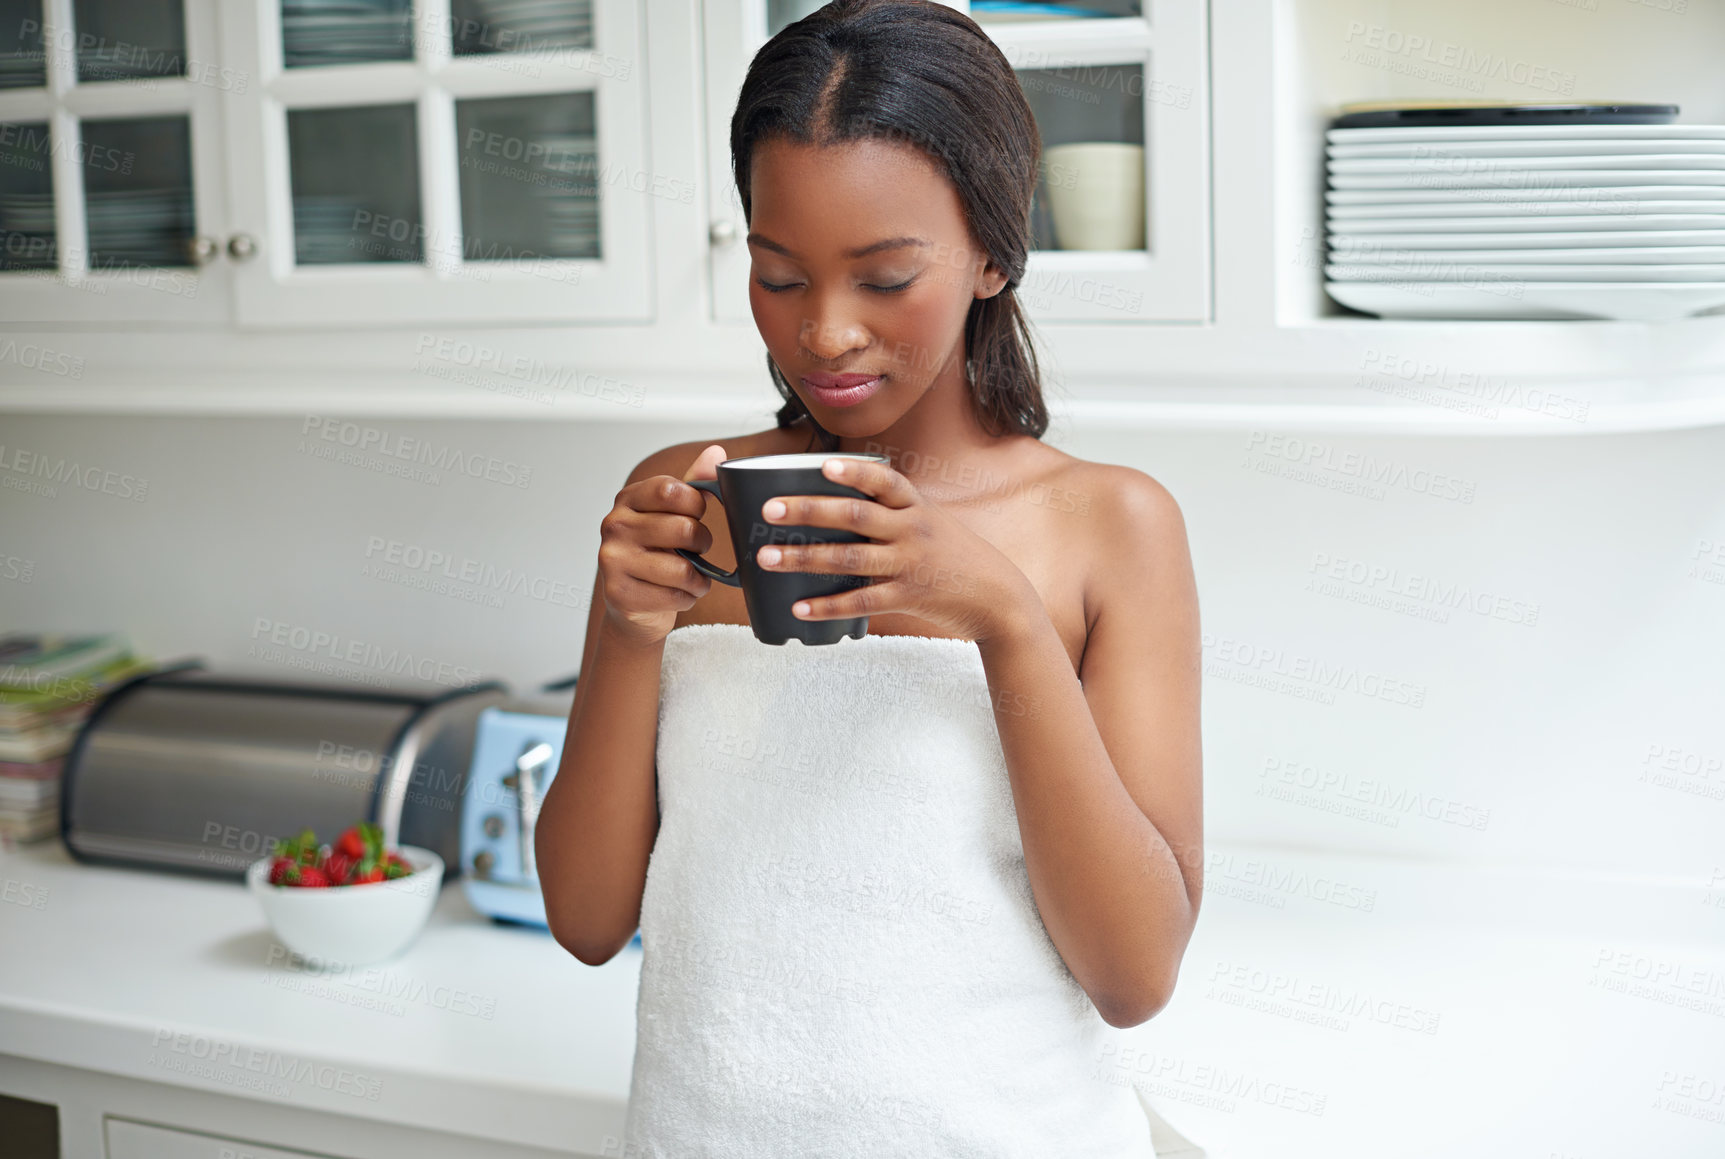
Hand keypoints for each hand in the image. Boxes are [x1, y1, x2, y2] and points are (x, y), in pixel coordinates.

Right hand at [595, 444, 725, 645]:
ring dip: (698, 577)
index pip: (671, 490)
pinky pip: (674, 595)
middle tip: (697, 549)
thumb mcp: (673, 514)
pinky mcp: (619, 593)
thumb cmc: (656, 553)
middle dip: (703, 543)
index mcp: (628, 499)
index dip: (697, 504)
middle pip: (683, 529)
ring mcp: (613, 560)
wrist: (633, 603)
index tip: (698, 514)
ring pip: (682, 568)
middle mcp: (614, 526)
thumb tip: (716, 453)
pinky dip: (686, 598)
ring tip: (691, 576)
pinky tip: (676, 593)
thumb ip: (694, 484)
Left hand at [755, 456, 1034, 642]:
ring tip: (766, 558)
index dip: (853, 472)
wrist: (998, 597)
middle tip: (769, 509)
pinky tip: (799, 608)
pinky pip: (861, 602)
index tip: (822, 466)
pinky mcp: (908, 598)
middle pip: (855, 516)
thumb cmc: (956, 555)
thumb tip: (842, 501)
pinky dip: (827, 606)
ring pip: (849, 559)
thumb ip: (894, 511)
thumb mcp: (933, 521)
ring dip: (804, 558)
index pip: (883, 481)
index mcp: (917, 506)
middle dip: (808, 511)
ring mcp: (910, 565)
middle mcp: (913, 530)